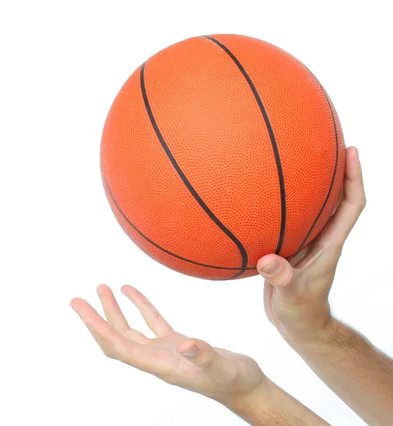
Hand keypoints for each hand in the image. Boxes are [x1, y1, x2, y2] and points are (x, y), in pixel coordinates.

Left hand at [70, 284, 263, 402]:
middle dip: (95, 320)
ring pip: (130, 330)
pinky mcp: (175, 343)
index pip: (120, 347)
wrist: (248, 388)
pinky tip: (129, 290)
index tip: (83, 311)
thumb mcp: (224, 368)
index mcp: (161, 366)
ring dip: (114, 311)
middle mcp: (156, 359)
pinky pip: (151, 322)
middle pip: (116, 339)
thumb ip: (205, 355)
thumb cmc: (237, 382)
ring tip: (102, 287)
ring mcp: (164, 351)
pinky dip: (139, 306)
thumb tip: (186, 343)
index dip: (100, 329)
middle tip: (76, 300)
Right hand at [258, 146, 365, 342]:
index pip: (351, 206)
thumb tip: (268, 260)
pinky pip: (285, 219)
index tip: (352, 151)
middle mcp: (321, 238)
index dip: (355, 178)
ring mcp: (305, 242)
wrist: (297, 324)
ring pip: (311, 206)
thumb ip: (282, 279)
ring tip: (294, 157)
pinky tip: (256, 195)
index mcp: (330, 244)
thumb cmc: (301, 312)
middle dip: (335, 169)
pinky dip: (277, 205)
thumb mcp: (292, 297)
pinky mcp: (288, 248)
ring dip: (308, 183)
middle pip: (335, 197)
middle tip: (327, 141)